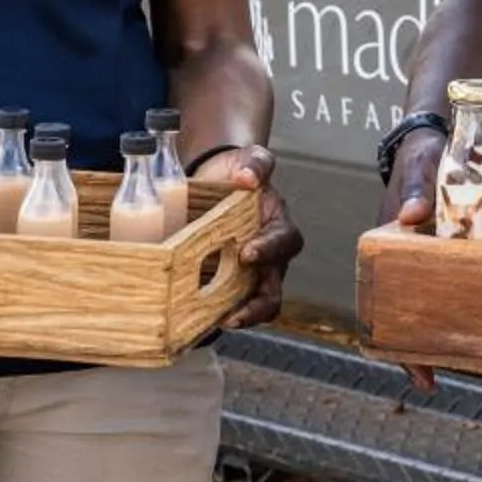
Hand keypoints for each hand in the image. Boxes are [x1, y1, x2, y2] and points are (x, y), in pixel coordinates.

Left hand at [190, 146, 301, 327]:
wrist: (213, 180)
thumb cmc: (237, 172)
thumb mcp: (250, 157)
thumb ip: (256, 162)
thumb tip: (248, 178)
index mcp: (278, 227)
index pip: (284, 243)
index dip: (269, 250)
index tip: (247, 253)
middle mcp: (269, 256)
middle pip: (273, 290)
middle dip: (256, 306)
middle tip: (234, 313)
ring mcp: (249, 274)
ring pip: (254, 306)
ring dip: (239, 318)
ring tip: (219, 324)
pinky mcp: (226, 284)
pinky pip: (228, 306)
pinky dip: (215, 316)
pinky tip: (196, 323)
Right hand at [379, 132, 443, 391]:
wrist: (434, 136)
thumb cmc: (421, 152)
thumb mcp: (420, 166)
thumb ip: (415, 189)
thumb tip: (412, 216)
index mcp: (383, 245)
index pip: (380, 302)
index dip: (394, 342)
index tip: (416, 373)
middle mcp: (398, 258)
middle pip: (401, 313)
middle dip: (415, 348)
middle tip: (434, 379)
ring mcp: (420, 257)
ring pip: (425, 303)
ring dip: (438, 330)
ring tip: (462, 360)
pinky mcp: (442, 250)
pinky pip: (448, 285)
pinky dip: (458, 304)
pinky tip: (478, 319)